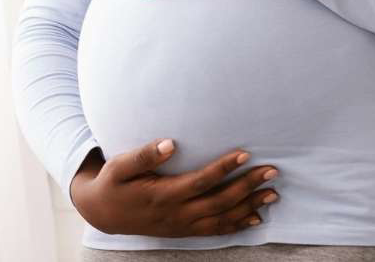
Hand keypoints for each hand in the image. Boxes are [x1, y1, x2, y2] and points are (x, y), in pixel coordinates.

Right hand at [69, 139, 279, 237]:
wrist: (102, 213)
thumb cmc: (112, 183)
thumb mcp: (119, 166)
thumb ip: (144, 156)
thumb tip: (169, 144)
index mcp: (163, 195)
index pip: (201, 181)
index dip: (224, 168)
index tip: (245, 154)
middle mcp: (176, 213)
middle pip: (219, 202)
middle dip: (247, 187)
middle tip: (272, 172)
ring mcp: (181, 225)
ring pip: (222, 219)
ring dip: (249, 207)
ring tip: (272, 194)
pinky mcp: (183, 230)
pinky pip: (215, 231)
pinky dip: (237, 225)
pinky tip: (255, 218)